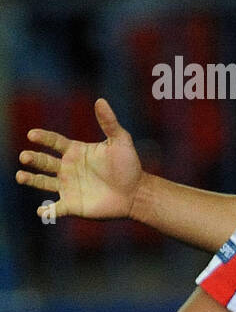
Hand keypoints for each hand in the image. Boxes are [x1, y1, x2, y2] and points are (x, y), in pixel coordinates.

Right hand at [15, 98, 142, 219]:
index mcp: (76, 152)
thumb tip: (100, 101)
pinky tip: (42, 210)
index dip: (43, 137)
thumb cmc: (129, 166)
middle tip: (25, 156)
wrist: (137, 193)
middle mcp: (68, 168)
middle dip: (33, 158)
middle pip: (44, 161)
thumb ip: (109, 122)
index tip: (32, 134)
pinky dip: (47, 210)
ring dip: (30, 179)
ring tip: (21, 176)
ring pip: (42, 182)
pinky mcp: (72, 205)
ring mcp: (68, 186)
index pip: (54, 142)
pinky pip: (54, 209)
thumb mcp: (120, 141)